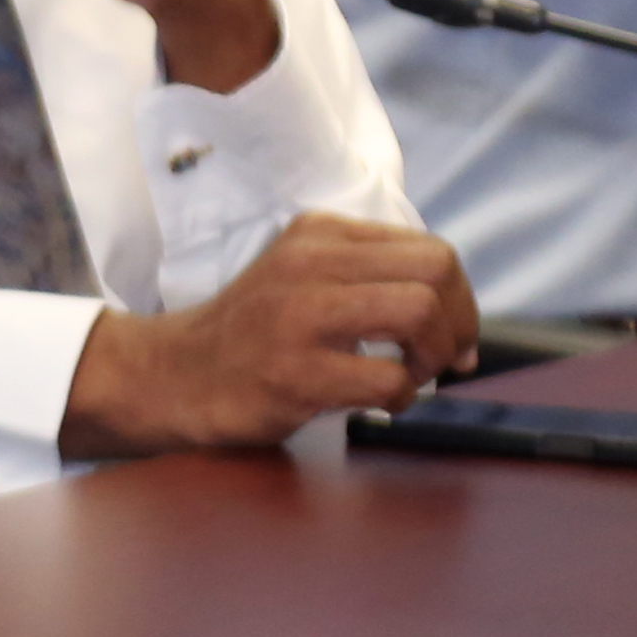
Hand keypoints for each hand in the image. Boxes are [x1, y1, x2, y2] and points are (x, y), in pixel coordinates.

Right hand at [61, 211, 477, 454]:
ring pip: (419, 313)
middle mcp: (311, 263)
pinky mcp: (297, 372)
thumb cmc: (252, 332)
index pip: (429, 248)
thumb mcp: (301, 273)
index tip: (456, 334)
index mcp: (320, 233)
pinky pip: (388, 378)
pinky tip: (379, 403)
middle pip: (435, 273)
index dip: (461, 296)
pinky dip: (401, 397)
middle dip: (459, 324)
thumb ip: (366, 274)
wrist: (175, 373)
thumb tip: (455, 314)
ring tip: (410, 377)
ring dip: (433, 356)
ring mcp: (301, 316)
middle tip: (442, 359)